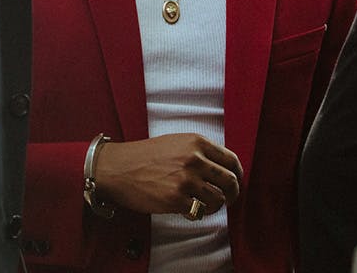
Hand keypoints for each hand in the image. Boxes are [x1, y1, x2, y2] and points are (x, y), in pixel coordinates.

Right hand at [92, 133, 241, 217]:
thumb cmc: (145, 155)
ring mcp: (185, 180)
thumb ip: (199, 151)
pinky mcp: (175, 200)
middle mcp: (194, 160)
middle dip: (233, 193)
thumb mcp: (176, 142)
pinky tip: (191, 210)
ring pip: (218, 199)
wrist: (119, 167)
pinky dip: (198, 214)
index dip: (237, 174)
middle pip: (230, 181)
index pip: (231, 160)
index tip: (235, 181)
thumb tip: (221, 167)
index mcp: (196, 142)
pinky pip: (199, 212)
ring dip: (216, 206)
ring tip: (208, 206)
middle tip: (229, 198)